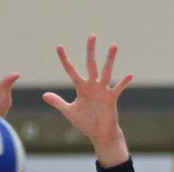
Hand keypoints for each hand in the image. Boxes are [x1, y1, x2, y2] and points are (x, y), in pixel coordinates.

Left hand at [42, 35, 131, 163]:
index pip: (71, 71)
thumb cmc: (85, 122)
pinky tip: (129, 75)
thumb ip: (58, 102)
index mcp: (81, 88)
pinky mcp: (111, 99)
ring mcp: (102, 91)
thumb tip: (44, 95)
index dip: (65, 59)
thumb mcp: (70, 112)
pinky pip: (117, 88)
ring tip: (113, 45)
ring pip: (106, 72)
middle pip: (90, 65)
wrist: (99, 134)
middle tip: (91, 36)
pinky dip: (123, 82)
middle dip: (90, 51)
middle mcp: (92, 85)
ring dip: (109, 60)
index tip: (59, 47)